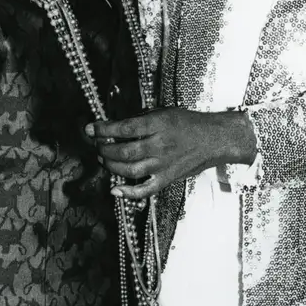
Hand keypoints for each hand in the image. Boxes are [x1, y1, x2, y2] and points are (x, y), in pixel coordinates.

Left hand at [86, 107, 255, 200]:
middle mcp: (160, 145)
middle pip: (123, 151)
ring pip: (129, 169)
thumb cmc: (189, 123)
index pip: (124, 128)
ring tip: (104, 158)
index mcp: (159, 125)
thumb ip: (141, 120)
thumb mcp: (164, 113)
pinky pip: (145, 190)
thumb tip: (115, 127)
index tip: (90, 128)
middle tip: (97, 144)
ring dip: (111, 165)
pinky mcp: (168, 178)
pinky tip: (115, 189)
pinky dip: (128, 192)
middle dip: (104, 148)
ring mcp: (164, 164)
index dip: (103, 129)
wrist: (215, 139)